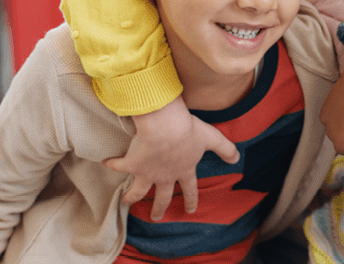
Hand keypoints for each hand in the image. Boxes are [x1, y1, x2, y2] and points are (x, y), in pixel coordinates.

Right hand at [104, 95, 239, 219]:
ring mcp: (147, 172)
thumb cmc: (189, 130)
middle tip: (156, 217)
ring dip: (132, 196)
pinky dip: (112, 164)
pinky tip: (106, 163)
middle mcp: (166, 176)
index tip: (191, 210)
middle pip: (163, 196)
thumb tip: (237, 158)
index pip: (190, 189)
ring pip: (138, 190)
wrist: (165, 126)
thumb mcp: (212, 138)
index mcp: (185, 170)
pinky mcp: (131, 164)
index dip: (192, 200)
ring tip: (127, 201)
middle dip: (160, 207)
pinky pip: (119, 165)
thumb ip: (226, 148)